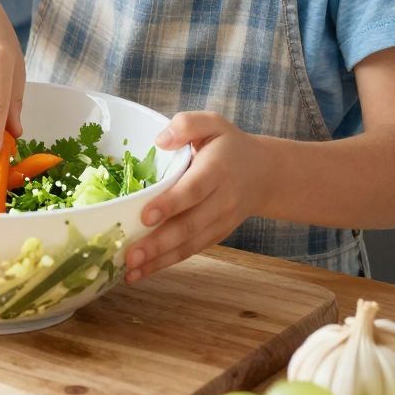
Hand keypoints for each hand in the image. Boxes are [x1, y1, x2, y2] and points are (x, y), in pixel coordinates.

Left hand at [125, 112, 260, 282]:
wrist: (264, 173)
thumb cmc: (228, 145)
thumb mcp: (213, 123)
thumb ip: (187, 124)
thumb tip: (160, 141)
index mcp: (217, 169)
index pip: (194, 189)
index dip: (171, 204)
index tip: (146, 216)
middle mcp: (221, 200)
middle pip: (189, 225)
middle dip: (159, 243)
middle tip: (130, 255)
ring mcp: (220, 222)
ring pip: (189, 244)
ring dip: (159, 260)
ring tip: (130, 272)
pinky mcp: (215, 235)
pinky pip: (191, 251)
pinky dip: (166, 263)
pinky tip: (141, 272)